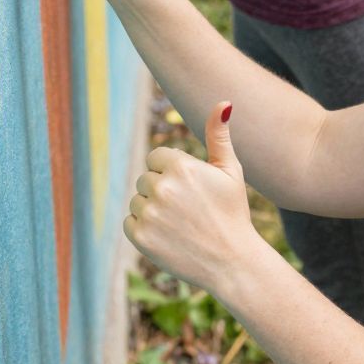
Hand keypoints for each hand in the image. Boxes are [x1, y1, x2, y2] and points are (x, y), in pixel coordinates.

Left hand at [125, 103, 258, 288]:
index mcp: (181, 166)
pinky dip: (144, 229)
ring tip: (179, 224)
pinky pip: (130, 222)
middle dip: (163, 191)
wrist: (232, 261)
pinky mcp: (141, 237)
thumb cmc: (233, 212)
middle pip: (146, 179)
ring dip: (152, 209)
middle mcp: (162, 187)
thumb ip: (219, 135)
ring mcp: (150, 213)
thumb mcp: (230, 171)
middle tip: (188, 210)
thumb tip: (224, 102)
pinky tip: (168, 236)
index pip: (157, 158)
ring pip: (137, 200)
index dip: (173, 172)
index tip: (190, 189)